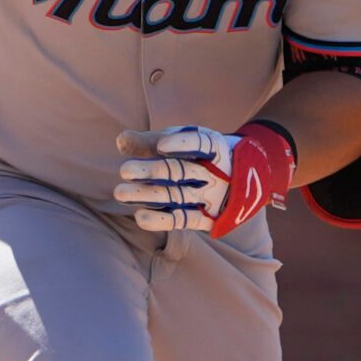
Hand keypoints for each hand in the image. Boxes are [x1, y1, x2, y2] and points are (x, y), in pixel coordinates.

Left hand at [114, 123, 294, 236]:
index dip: (182, 143)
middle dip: (153, 171)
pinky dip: (162, 219)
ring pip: (178, 196)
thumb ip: (149, 142)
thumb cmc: (199, 156)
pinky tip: (140, 217)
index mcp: (214, 148)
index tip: (161, 145)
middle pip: (182, 172)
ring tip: (119, 193)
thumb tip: (121, 140)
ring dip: (148, 196)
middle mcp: (215, 173)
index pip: (200, 143)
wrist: (241, 181)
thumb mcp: (179, 143)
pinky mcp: (207, 219)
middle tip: (125, 170)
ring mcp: (212, 198)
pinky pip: (184, 220)